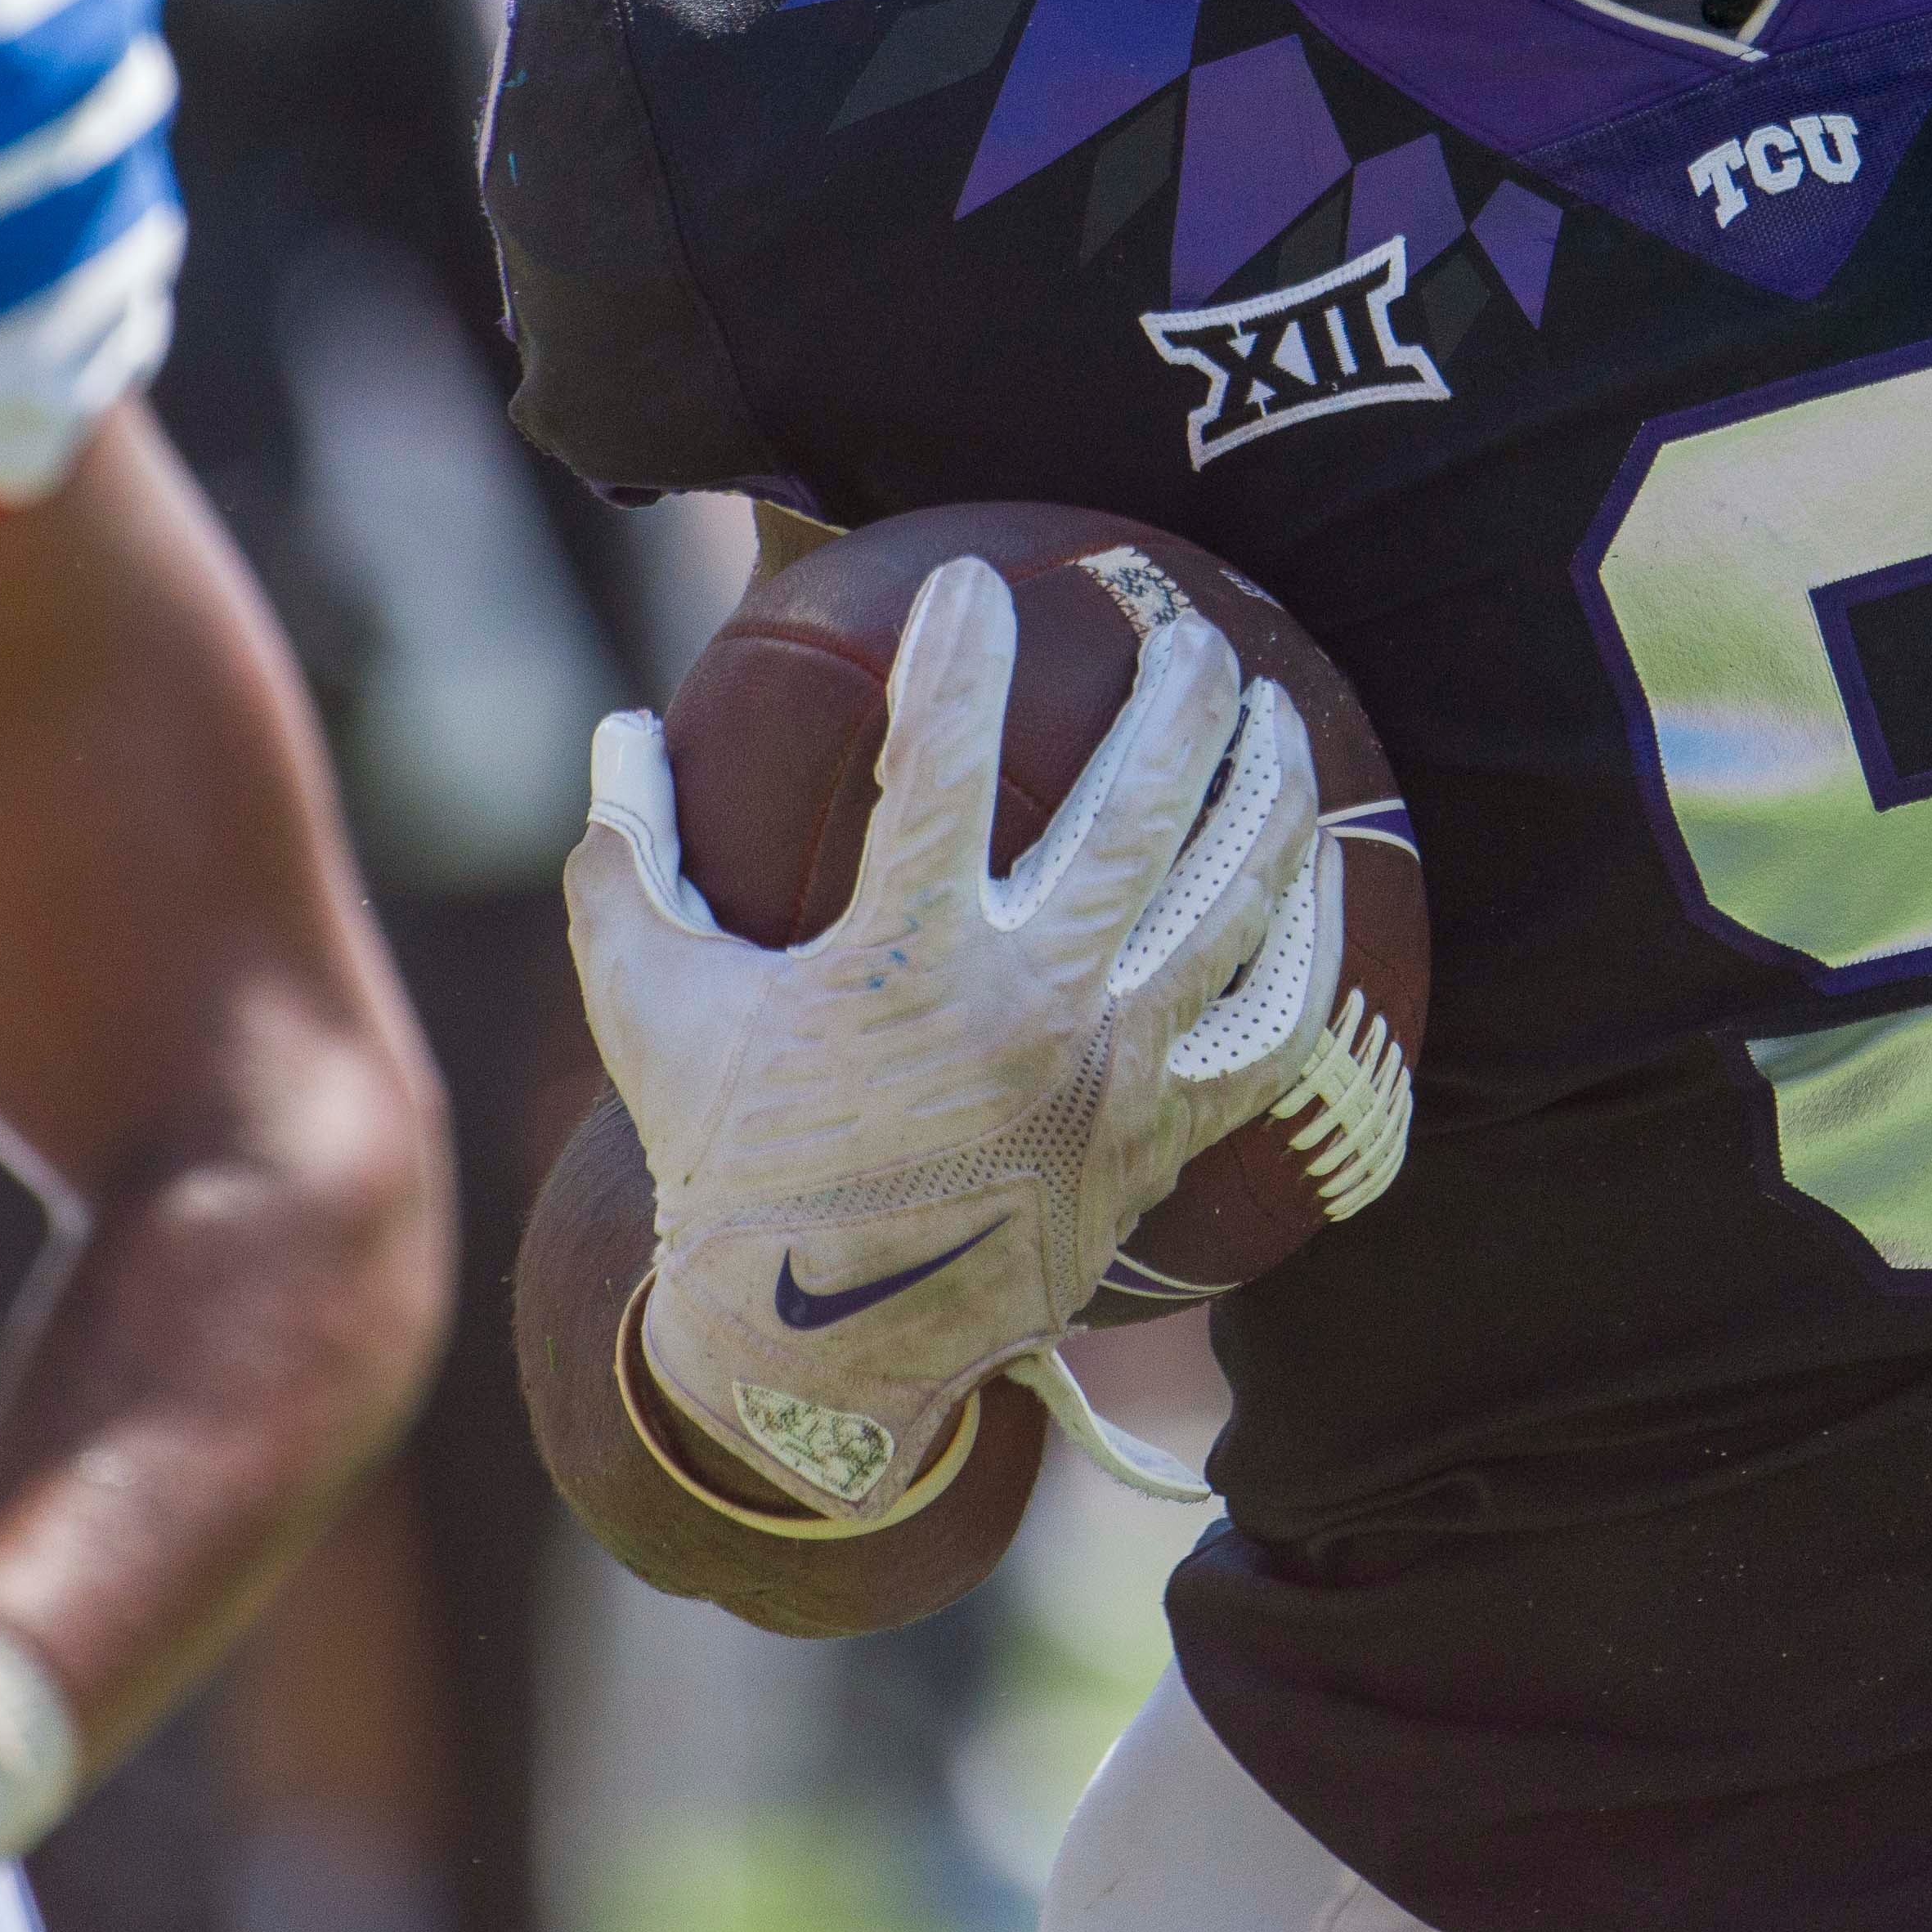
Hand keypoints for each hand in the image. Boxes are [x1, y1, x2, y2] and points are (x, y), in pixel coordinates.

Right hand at [573, 551, 1334, 1519]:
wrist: (818, 1351)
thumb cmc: (727, 1162)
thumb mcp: (647, 1008)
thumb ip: (628, 860)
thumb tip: (617, 728)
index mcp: (901, 965)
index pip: (941, 763)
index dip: (959, 654)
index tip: (976, 580)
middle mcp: (1029, 1009)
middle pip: (1140, 806)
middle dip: (1178, 687)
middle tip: (1184, 618)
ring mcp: (1112, 1075)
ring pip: (1232, 897)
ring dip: (1266, 783)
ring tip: (1276, 704)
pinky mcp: (1163, 1137)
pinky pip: (1277, 1026)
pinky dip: (1309, 937)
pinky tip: (1314, 868)